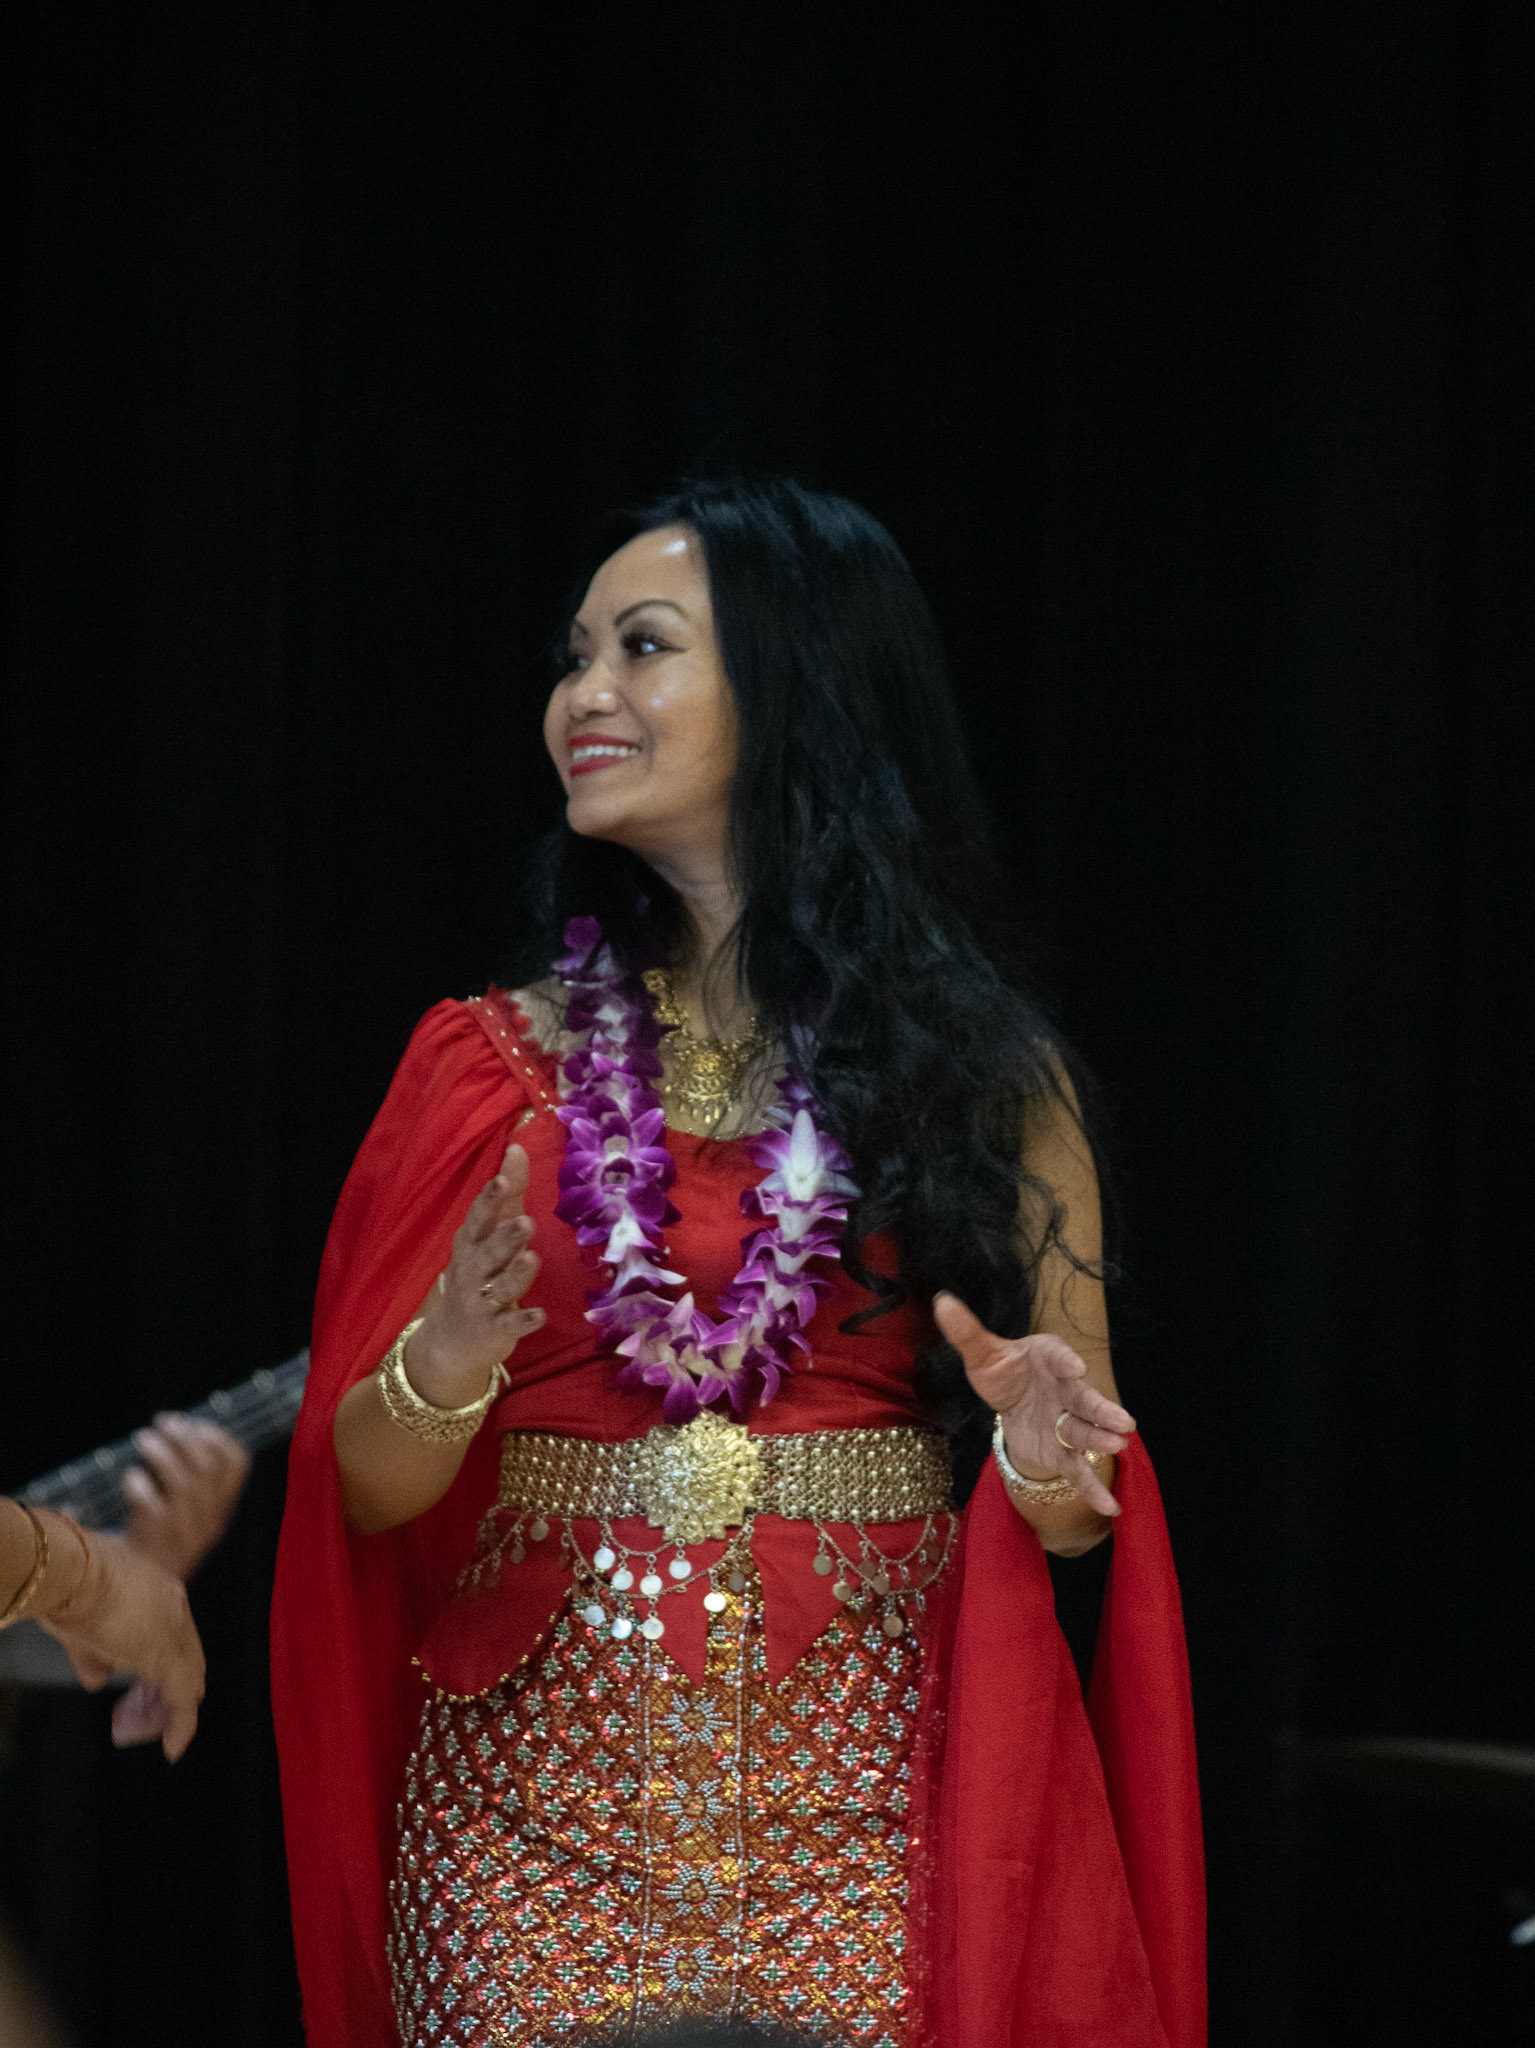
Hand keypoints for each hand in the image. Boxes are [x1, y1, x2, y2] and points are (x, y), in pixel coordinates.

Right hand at [39, 1529, 205, 1759]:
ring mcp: (175, 1630)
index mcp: (159, 1592)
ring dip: (164, 1710)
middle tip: (138, 1716)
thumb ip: (97, 1656)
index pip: (172, 1635)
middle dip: (160, 1691)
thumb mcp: (82, 1627)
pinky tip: (173, 1746)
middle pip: (184, 1658)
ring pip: (187, 1678)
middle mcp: (175, 1607)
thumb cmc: (66, 1592)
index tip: (139, 1688)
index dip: (156, 1666)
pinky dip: (181, 1724)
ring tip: (138, 1731)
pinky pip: (184, 1698)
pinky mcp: (168, 1655)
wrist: (69, 1574)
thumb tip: (101, 1680)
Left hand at [123, 1414, 250, 1579]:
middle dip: (185, 1436)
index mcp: (223, 1509)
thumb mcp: (190, 1513)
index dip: (216, 1435)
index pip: (237, 1463)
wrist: (141, 1594)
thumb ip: (194, 1480)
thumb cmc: (161, 1540)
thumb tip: (179, 1427)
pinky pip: (152, 1506)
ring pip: (184, 1483)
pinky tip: (130, 1477)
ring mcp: (185, 1532)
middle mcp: (210, 1520)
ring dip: (162, 1454)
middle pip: (208, 1467)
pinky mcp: (157, 1543)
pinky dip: (140, 1485)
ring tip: (143, 1438)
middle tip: (163, 1421)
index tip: (190, 1422)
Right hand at [408, 1143, 543, 1401]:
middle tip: (525, 1222)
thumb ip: (509, 1193)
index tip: (502, 1180)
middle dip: (505, 1237)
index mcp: (472, 1243)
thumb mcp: (491, 1232)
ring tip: (531, 1258)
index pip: (479, 1218)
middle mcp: (473, 1270)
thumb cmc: (480, 1272)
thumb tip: (517, 1146)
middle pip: (489, 1251)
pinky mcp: (495, 1330)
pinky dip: (524, 1321)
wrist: (453, 1338)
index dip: (489, 1200)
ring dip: (516, 1273)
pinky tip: (539, 1315)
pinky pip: (510, 1324)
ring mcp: (482, 1301)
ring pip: (501, 1285)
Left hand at [933, 1291, 1134, 1517]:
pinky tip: (1110, 1508)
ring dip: (1100, 1439)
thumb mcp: (982, 1353)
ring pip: (1084, 1432)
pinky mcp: (1061, 1452)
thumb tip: (942, 1302)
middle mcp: (1066, 1389)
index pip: (1060, 1357)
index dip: (1067, 1362)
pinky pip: (1078, 1471)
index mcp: (1050, 1358)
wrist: (1012, 1400)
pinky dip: (1092, 1488)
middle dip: (1102, 1409)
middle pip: (1085, 1400)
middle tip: (1123, 1420)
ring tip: (1118, 1446)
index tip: (1075, 1367)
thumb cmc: (1004, 1370)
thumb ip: (966, 1332)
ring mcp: (1066, 1422)